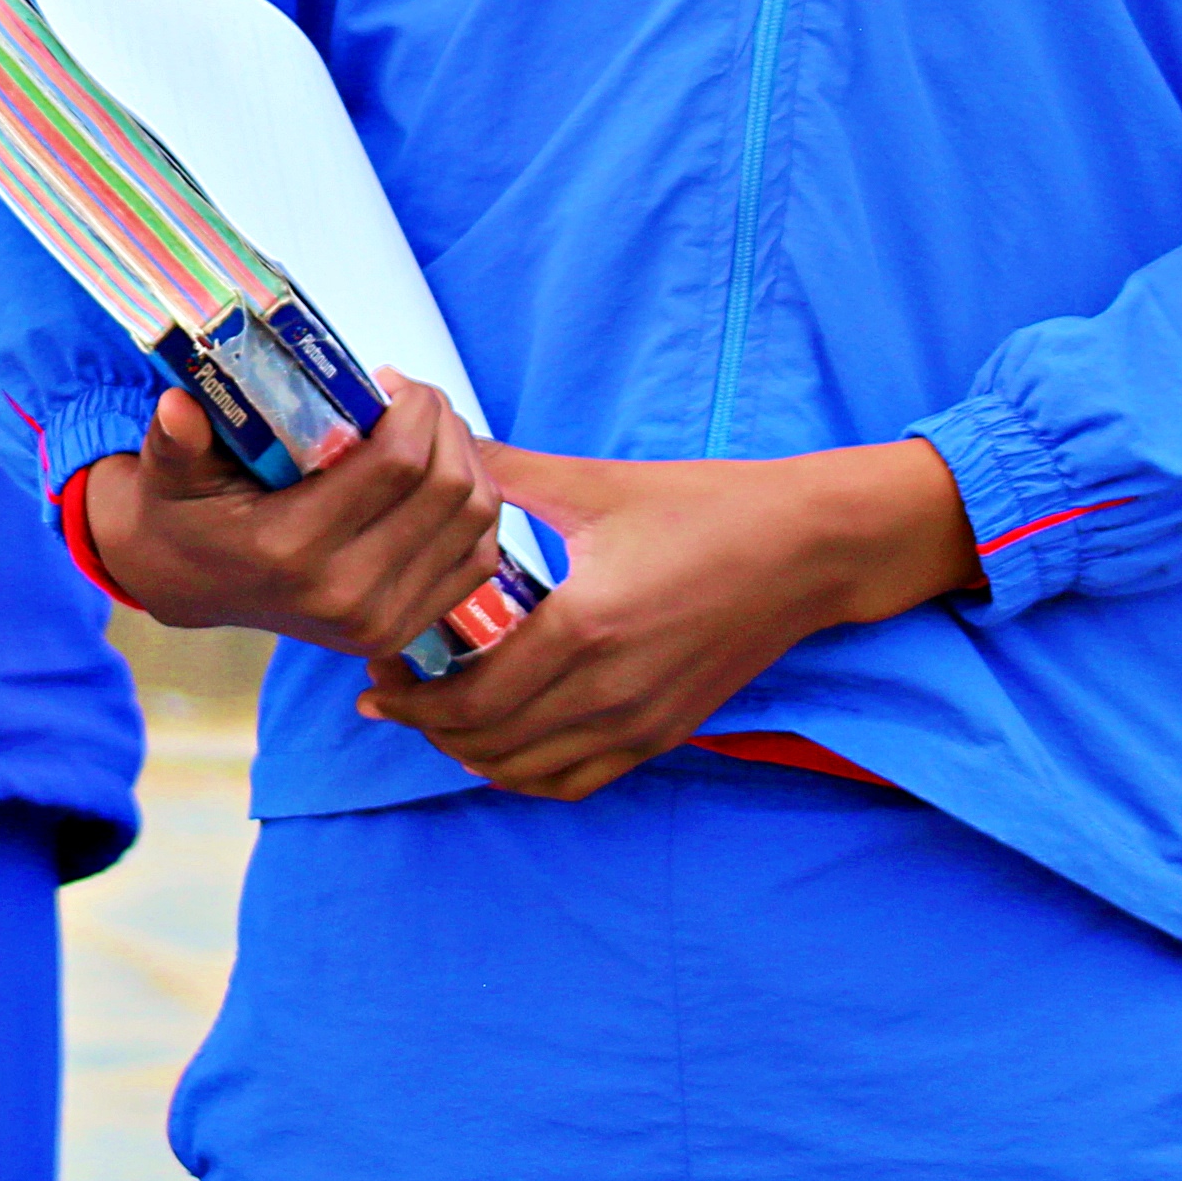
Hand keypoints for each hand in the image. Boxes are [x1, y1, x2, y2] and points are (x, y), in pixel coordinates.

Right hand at [74, 374, 506, 662]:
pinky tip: (441, 474)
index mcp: (290, 550)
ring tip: (428, 430)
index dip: (414, 409)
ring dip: (467, 459)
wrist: (190, 584)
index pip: (395, 466)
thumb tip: (179, 406)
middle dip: (444, 424)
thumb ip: (175, 438)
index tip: (391, 379)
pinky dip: (476, 508)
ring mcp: (381, 621)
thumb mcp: (169, 469)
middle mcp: (346, 596)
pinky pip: (477, 558)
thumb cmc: (185, 512)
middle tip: (412, 397)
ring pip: (475, 522)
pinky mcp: (403, 631)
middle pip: (448, 489)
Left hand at [358, 439, 978, 801]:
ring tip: (434, 709)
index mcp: (584, 627)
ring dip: (469, 749)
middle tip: (389, 686)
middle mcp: (611, 691)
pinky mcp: (664, 735)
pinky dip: (525, 770)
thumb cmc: (700, 506)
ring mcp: (641, 723)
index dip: (408, 692)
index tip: (373, 664)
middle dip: (425, 720)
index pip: (469, 694)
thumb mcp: (589, 481)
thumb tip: (408, 401)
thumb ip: (494, 462)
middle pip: (486, 741)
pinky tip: (498, 735)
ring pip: (526, 771)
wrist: (807, 548)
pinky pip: (575, 779)